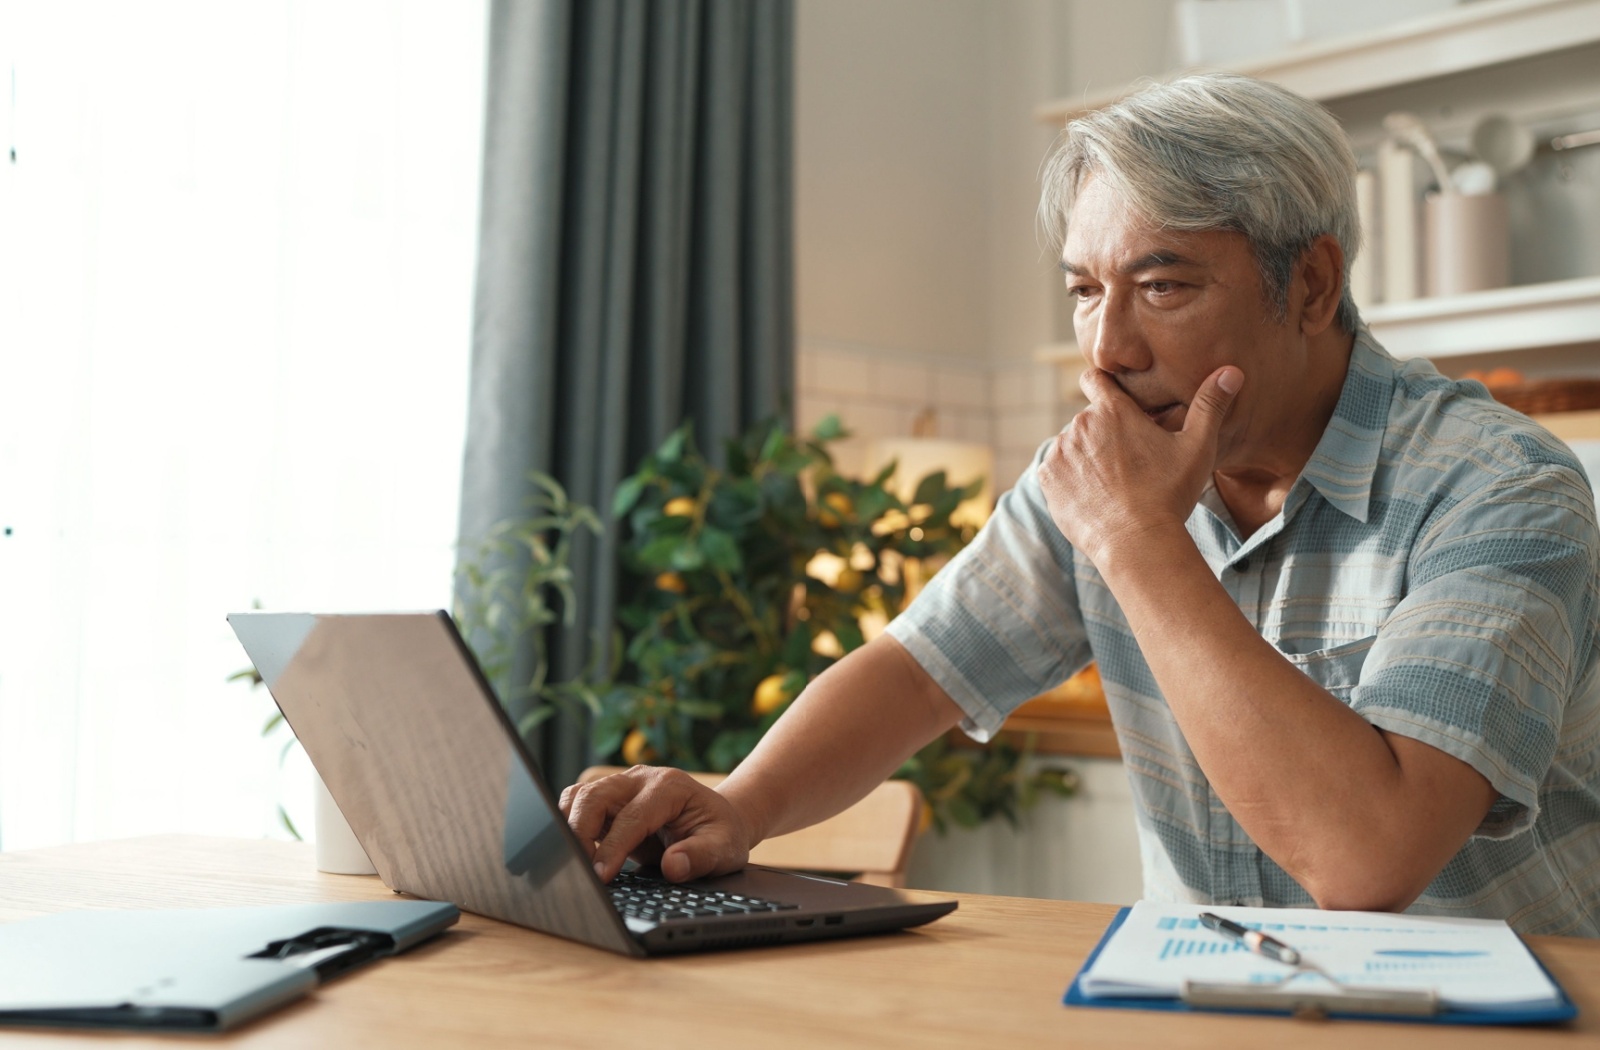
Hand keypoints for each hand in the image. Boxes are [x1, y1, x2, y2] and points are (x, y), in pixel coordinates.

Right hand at [559, 765, 753, 883]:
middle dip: (579, 833)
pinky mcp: (609, 799)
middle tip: (578, 872)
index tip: (600, 877)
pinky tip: (574, 853)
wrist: (717, 818)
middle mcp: (641, 779)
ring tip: (572, 863)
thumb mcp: (725, 847)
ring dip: (569, 826)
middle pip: (595, 796)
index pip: (632, 817)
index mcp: (670, 787)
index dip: (613, 847)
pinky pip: (577, 805)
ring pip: (579, 796)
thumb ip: (702, 856)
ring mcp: (622, 786)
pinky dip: (568, 825)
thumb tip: (674, 866)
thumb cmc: (721, 833)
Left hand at [1037, 365, 1241, 564]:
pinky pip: (1057, 470)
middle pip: (1088, 421)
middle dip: (1104, 434)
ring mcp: (1059, 452)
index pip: (1094, 379)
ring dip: (1087, 457)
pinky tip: (1096, 496)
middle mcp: (1079, 425)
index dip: (1102, 386)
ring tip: (1114, 484)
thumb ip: (1210, 405)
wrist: (1137, 543)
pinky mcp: (1047, 479)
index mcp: (1112, 410)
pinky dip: (1071, 479)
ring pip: (1072, 446)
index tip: (1113, 401)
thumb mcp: (1197, 448)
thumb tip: (1232, 371)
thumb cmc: (1170, 494)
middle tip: (1129, 462)